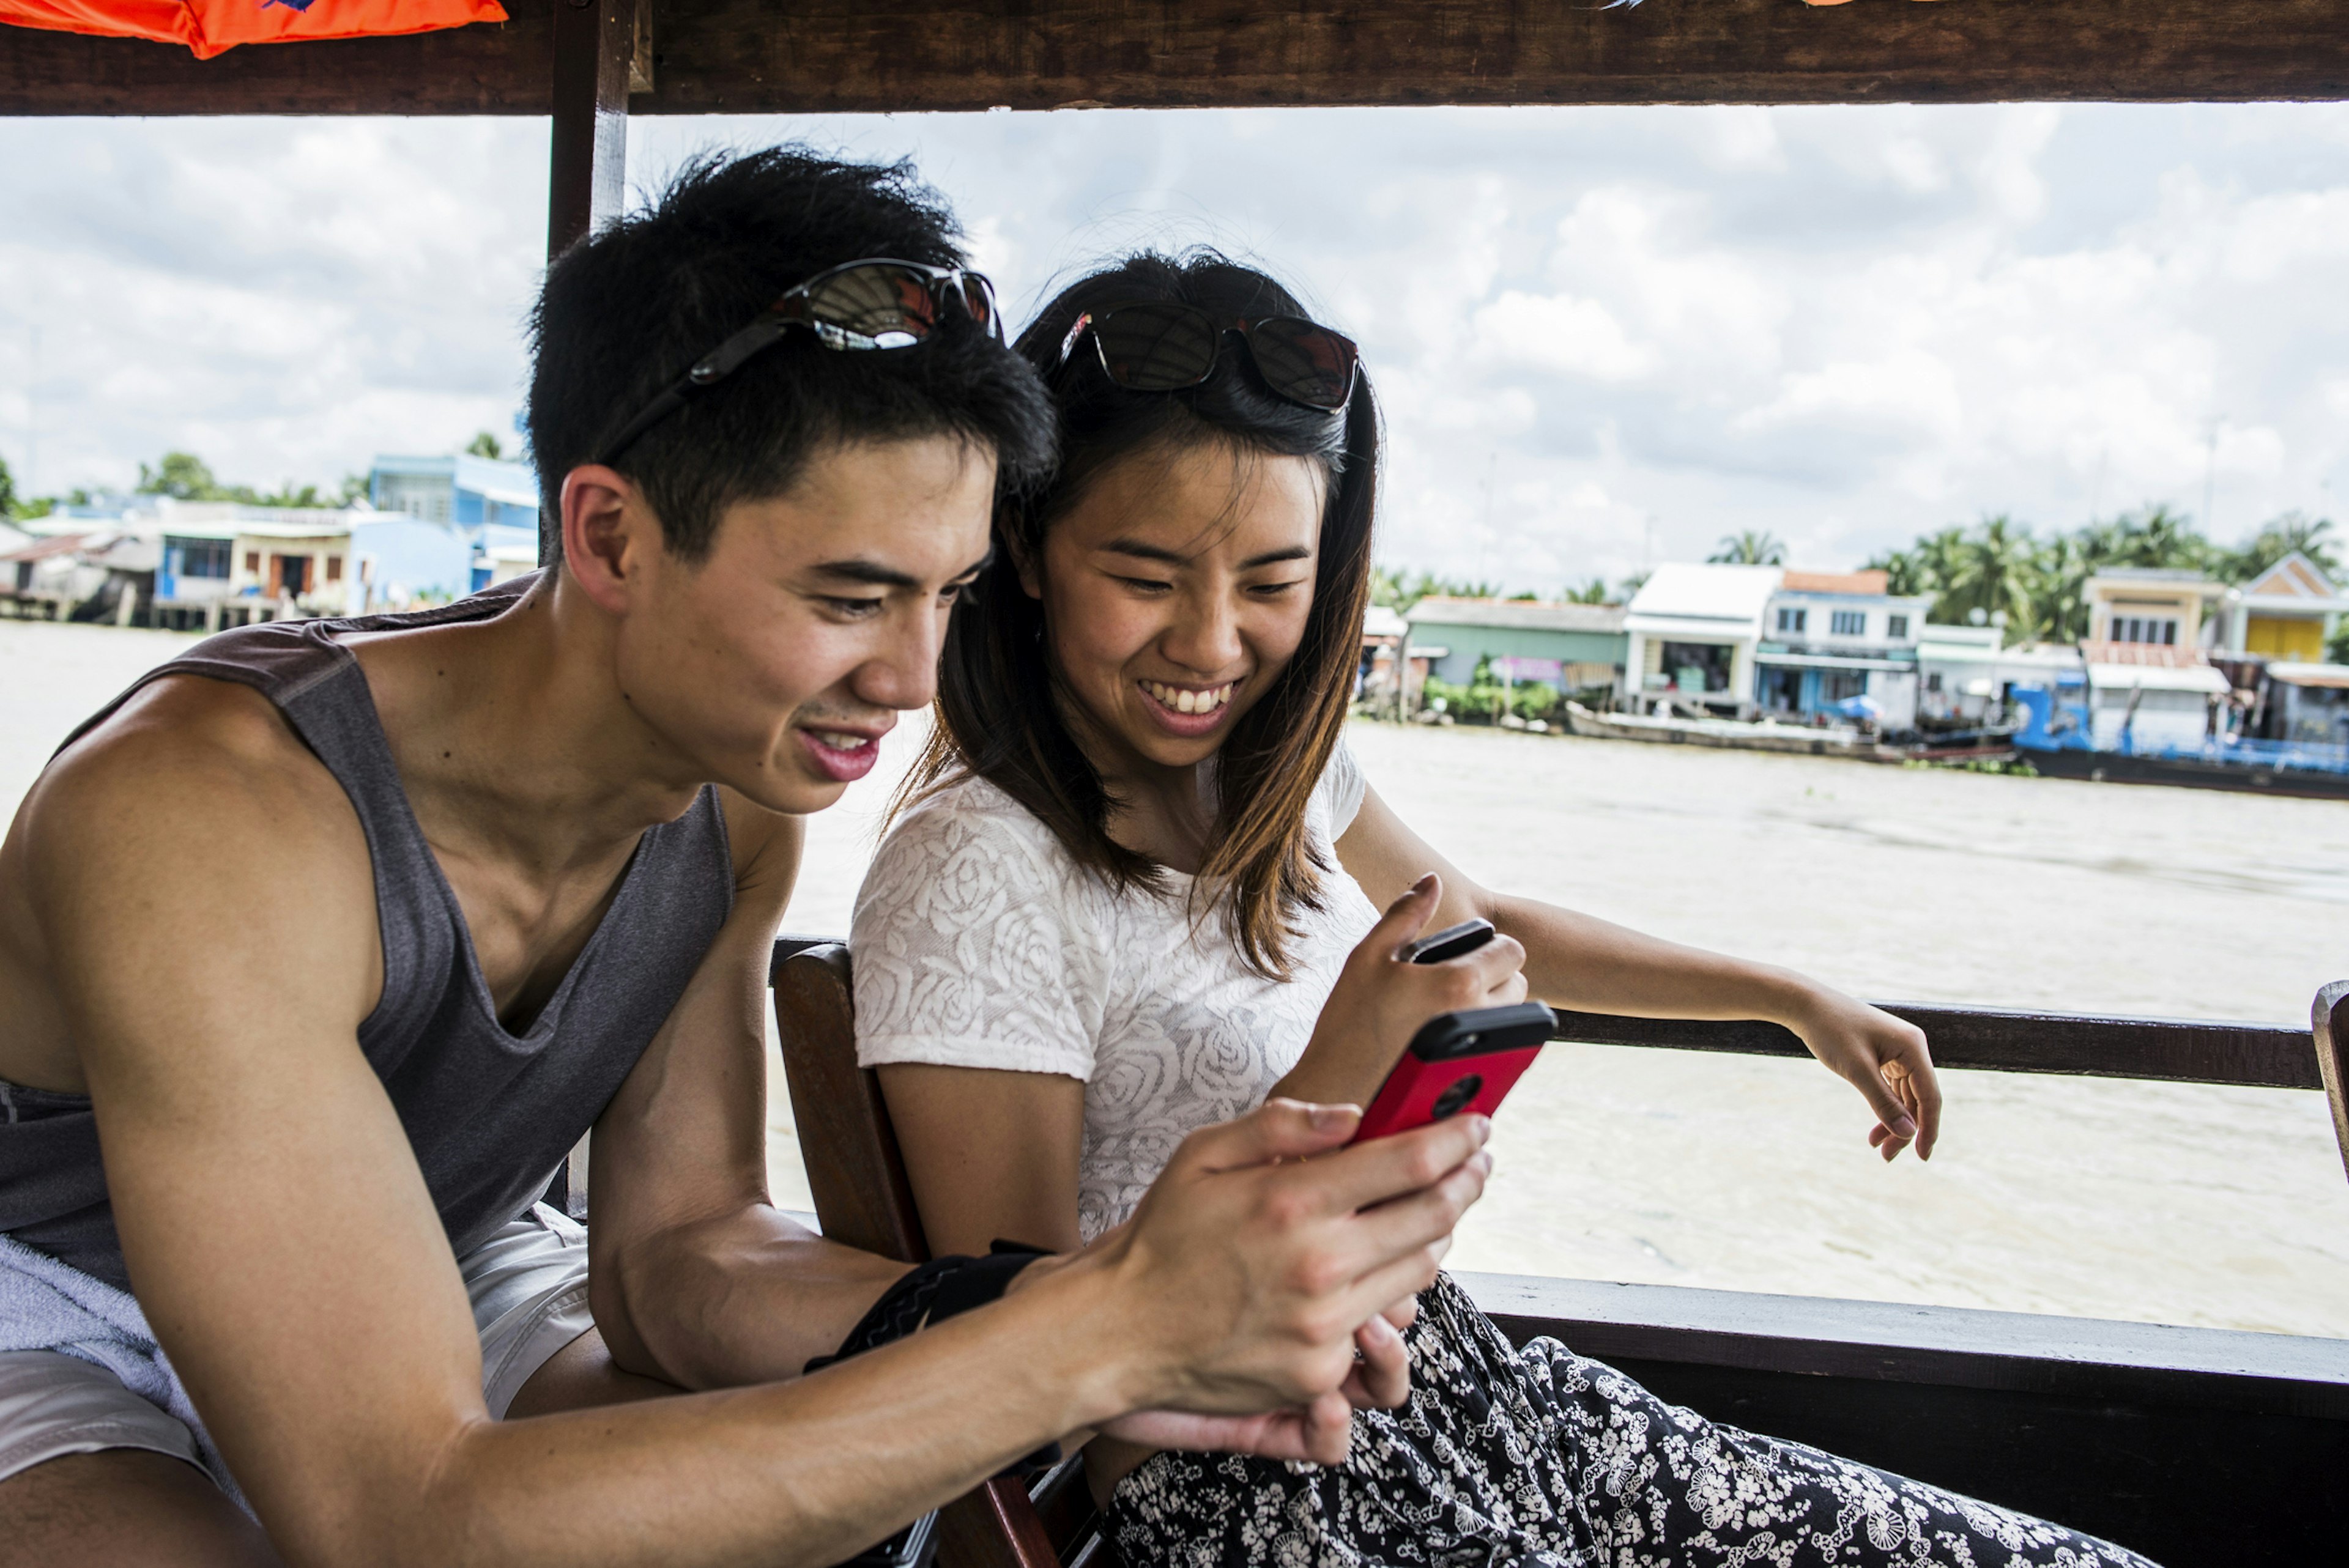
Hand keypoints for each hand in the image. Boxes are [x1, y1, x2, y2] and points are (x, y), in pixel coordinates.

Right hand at [1086, 1098, 1489, 1448]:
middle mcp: (1317, 1265)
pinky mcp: (1321, 1370)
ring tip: (1432, 1207)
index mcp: (1290, 1202)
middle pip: (1435, 1216)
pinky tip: (1378, 1266)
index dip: (1456, 1137)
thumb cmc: (1164, 1238)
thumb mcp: (1203, 1154)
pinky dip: (1390, 1289)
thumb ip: (1282, 1124)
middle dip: (1467, 1181)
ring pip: (1420, 1270)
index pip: (1409, 1162)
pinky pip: (1383, 1322)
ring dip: (1438, 1233)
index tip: (1475, 1125)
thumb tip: (1354, 1113)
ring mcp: (1323, 1324)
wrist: (1123, 1332)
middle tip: (1475, 1163)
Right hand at [1282, 874, 1526, 1107]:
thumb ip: (1404, 913)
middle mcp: (1481, 1019)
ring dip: (1494, 1010)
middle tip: (1456, 983)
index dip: (1491, 948)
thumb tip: (1430, 881)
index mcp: (1459, 983)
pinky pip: (1506, 1054)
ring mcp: (1486, 1056)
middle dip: (1495, 978)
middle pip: (1519, 985)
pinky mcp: (1483, 1082)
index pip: (1512, 951)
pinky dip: (1488, 1044)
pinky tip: (1451, 1044)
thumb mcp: (1367, 957)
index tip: (1467, 955)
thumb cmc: (1346, 1024)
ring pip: (1515, 1020)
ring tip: (1451, 1012)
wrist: (1335, 1092)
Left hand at [1784, 987, 1940, 1161]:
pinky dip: (1884, 1109)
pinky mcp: (1883, 1056)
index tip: (1923, 1157)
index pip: (1930, 1096)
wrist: (1805, 1005)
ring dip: (1893, 1123)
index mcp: (1912, 1047)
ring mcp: (1898, 1053)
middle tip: (1887, 1157)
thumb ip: (1883, 1102)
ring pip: (1904, 1097)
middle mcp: (1911, 1049)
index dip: (1929, 1128)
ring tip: (1878, 1149)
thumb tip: (1908, 1133)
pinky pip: (1891, 1089)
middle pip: (1918, 1099)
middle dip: (1905, 1130)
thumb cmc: (1830, 1030)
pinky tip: (1875, 1131)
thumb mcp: (1856, 1070)